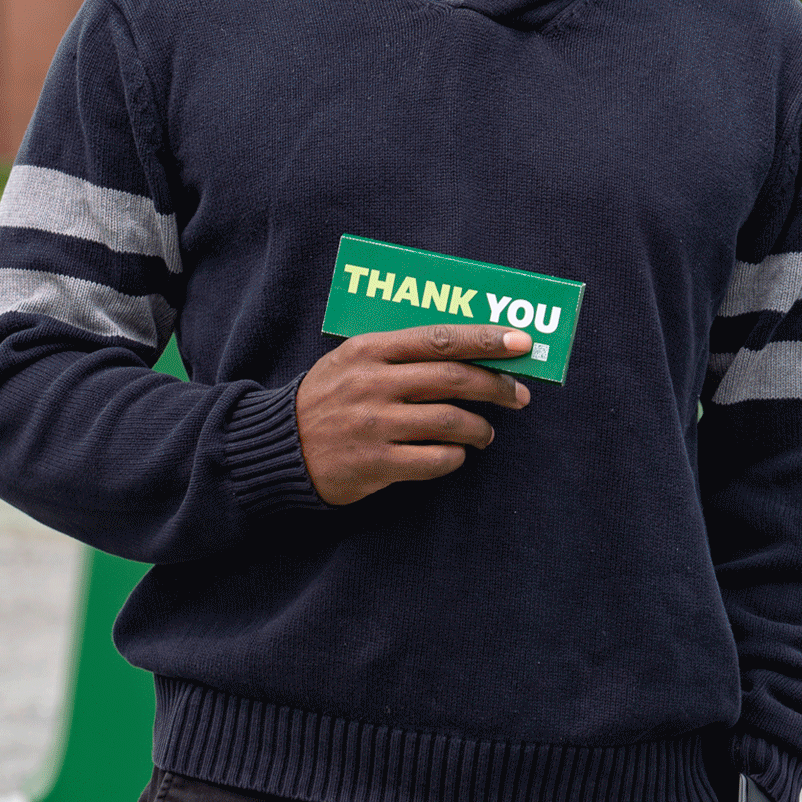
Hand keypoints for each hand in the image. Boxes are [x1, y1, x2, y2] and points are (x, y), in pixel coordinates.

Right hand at [293, 324, 531, 504]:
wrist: (279, 447)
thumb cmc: (327, 399)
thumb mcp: (353, 360)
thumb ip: (400, 352)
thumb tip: (468, 351)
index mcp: (371, 350)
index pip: (441, 338)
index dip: (487, 340)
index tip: (522, 343)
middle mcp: (374, 384)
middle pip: (455, 379)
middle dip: (497, 387)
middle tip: (520, 397)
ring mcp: (375, 425)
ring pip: (451, 422)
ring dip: (480, 429)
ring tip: (485, 434)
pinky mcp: (375, 463)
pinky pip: (435, 461)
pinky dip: (454, 458)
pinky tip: (454, 456)